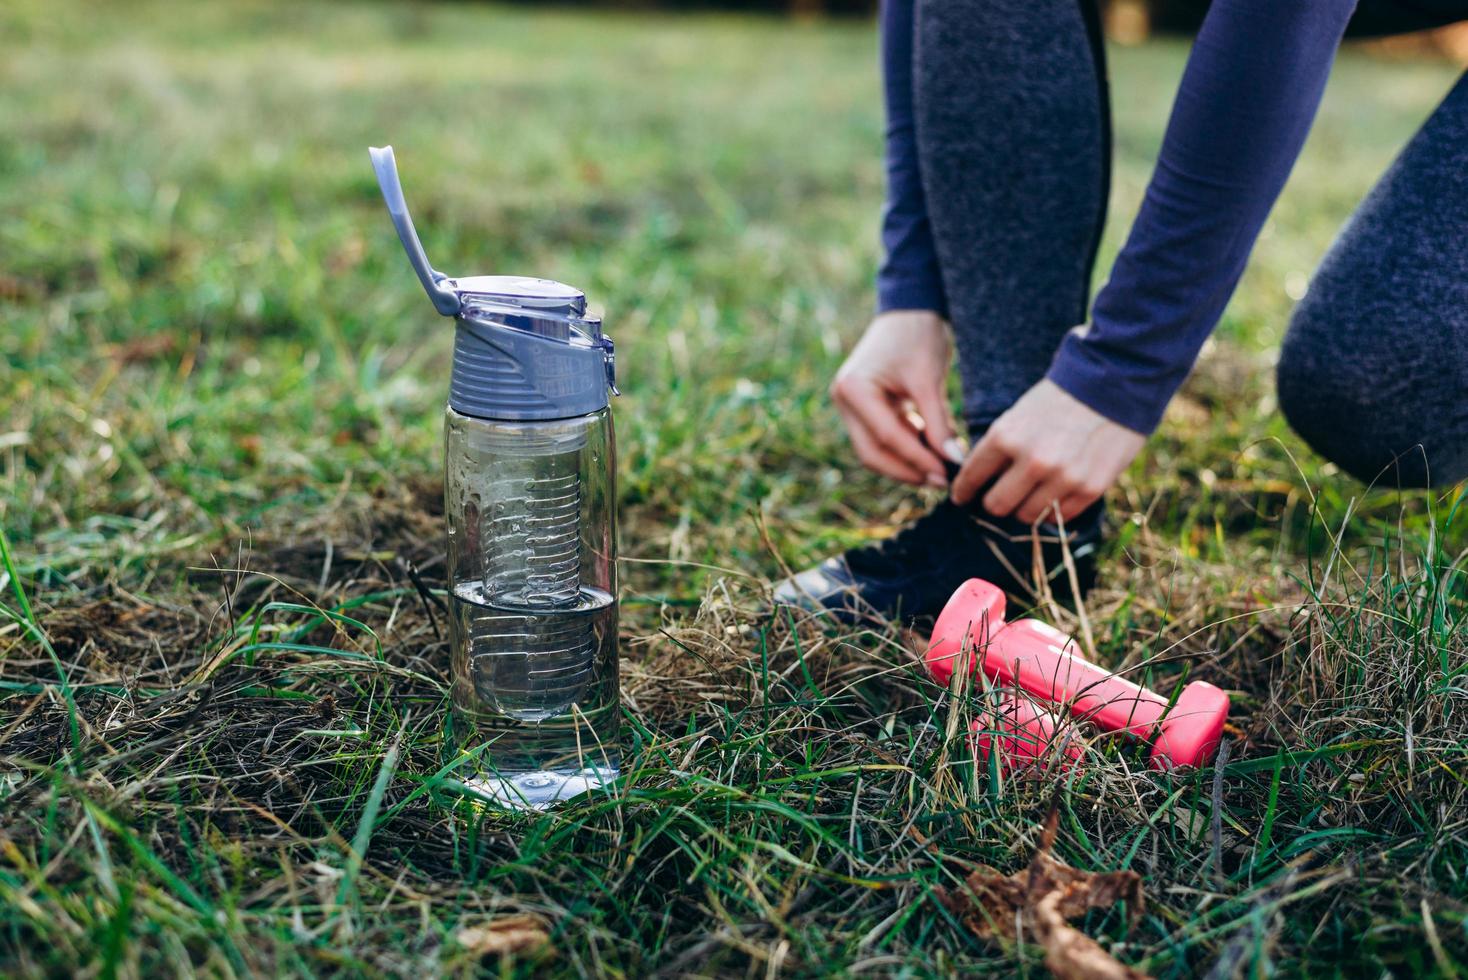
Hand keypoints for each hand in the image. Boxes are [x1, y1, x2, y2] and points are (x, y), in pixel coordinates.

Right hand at [831, 310, 961, 486]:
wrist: (910, 308)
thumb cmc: (918, 336)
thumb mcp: (929, 380)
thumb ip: (939, 424)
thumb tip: (954, 462)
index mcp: (853, 389)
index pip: (887, 437)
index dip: (917, 459)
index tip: (946, 474)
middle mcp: (844, 400)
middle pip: (873, 452)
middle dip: (907, 470)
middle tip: (941, 481)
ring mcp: (851, 406)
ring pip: (877, 450)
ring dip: (907, 462)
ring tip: (941, 470)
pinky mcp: (865, 408)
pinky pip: (884, 438)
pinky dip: (907, 448)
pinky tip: (934, 453)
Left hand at [951, 379, 1144, 522]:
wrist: (1113, 383)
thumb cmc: (1060, 397)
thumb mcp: (1018, 415)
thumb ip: (1000, 448)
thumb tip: (980, 481)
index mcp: (1006, 436)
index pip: (972, 477)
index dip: (963, 490)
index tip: (962, 497)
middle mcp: (1032, 461)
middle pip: (996, 505)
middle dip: (994, 502)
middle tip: (999, 498)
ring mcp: (1062, 478)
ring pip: (1027, 516)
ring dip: (1024, 509)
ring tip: (1030, 496)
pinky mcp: (1089, 488)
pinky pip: (1059, 517)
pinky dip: (1054, 510)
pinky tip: (1055, 495)